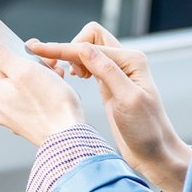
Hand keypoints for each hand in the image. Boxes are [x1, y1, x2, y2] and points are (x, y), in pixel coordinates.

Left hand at [0, 29, 85, 146]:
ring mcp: (12, 118)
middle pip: (14, 73)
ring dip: (42, 78)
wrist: (69, 136)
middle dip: (35, 66)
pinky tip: (57, 95)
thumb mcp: (23, 69)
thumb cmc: (50, 103)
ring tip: (58, 81)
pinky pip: (33, 102)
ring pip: (25, 87)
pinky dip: (44, 95)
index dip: (20, 53)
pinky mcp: (27, 125)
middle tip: (53, 67)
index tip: (37, 56)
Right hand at [26, 22, 190, 191]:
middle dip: (69, 48)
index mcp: (131, 60)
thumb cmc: (146, 130)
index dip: (63, 48)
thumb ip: (106, 72)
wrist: (154, 153)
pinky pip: (88, 65)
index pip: (89, 46)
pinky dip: (77, 66)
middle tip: (57, 69)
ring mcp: (116, 73)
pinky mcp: (109, 85)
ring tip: (64, 75)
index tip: (37, 50)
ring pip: (87, 51)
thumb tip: (83, 48)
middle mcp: (125, 62)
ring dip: (72, 57)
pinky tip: (73, 78)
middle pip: (89, 38)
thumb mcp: (127, 100)